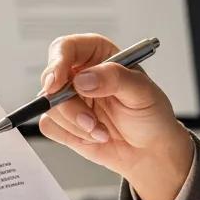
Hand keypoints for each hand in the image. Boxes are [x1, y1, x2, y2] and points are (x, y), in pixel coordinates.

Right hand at [37, 34, 194, 199]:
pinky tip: (93, 136)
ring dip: (75, 124)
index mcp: (99, 54)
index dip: (57, 63)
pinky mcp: (64, 121)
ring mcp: (70, 98)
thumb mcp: (142, 91)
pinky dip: (71, 135)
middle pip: (51, 79)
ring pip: (49, 106)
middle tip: (90, 120)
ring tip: (101, 130)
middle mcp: (81, 73)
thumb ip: (114, 79)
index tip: (56, 83)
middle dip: (69, 106)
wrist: (150, 151)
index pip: (66, 48)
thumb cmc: (151, 115)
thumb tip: (83, 79)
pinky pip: (49, 126)